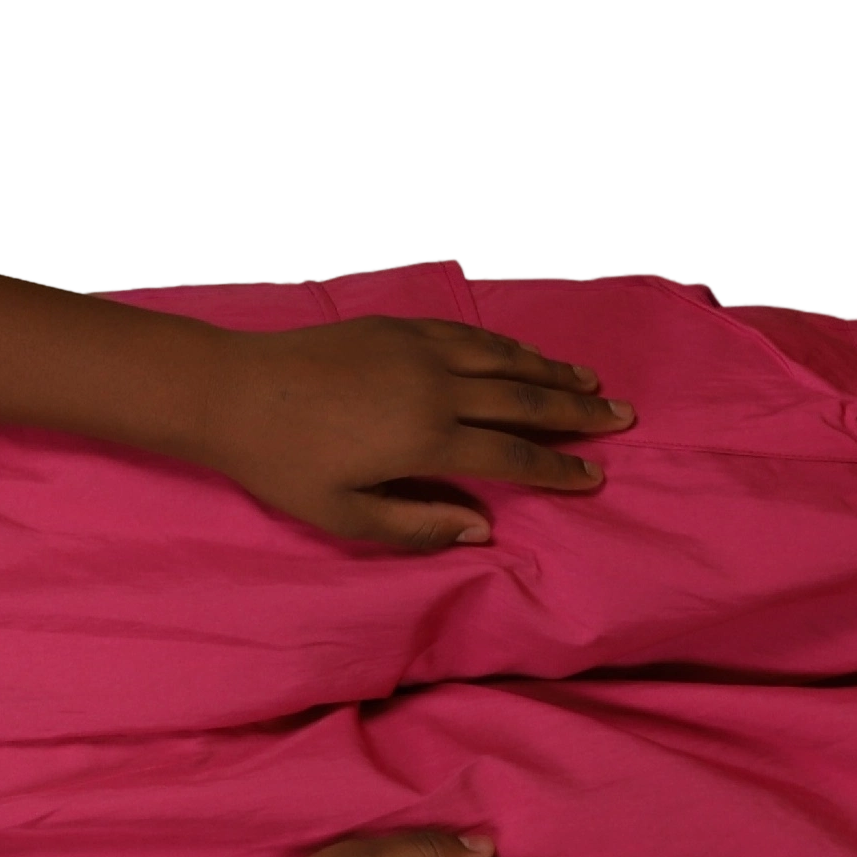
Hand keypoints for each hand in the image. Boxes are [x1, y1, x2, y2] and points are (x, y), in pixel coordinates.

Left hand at [189, 315, 635, 551]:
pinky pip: (470, 334)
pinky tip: (524, 354)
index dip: (558, 469)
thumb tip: (483, 529)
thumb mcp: (343, 515)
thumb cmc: (282, 464)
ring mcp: (419, 350)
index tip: (596, 477)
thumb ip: (417, 525)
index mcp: (426, 440)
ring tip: (591, 383)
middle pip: (524, 402)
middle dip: (577, 413)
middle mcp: (435, 388)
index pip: (512, 457)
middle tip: (622, 419)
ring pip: (505, 360)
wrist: (233, 391)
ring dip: (551, 373)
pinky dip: (507, 346)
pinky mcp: (398, 327)